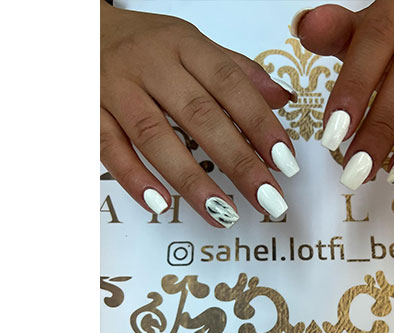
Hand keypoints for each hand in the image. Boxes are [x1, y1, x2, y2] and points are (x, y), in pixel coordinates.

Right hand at [101, 1, 298, 227]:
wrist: (82, 31)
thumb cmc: (148, 43)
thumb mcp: (194, 44)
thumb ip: (238, 71)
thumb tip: (282, 99)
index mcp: (185, 45)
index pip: (230, 84)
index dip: (260, 123)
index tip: (284, 161)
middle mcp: (151, 65)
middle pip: (199, 116)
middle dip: (237, 162)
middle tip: (267, 198)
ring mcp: (116, 88)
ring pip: (155, 137)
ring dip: (191, 180)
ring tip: (224, 213)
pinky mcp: (88, 111)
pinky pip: (109, 148)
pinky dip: (134, 178)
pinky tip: (161, 204)